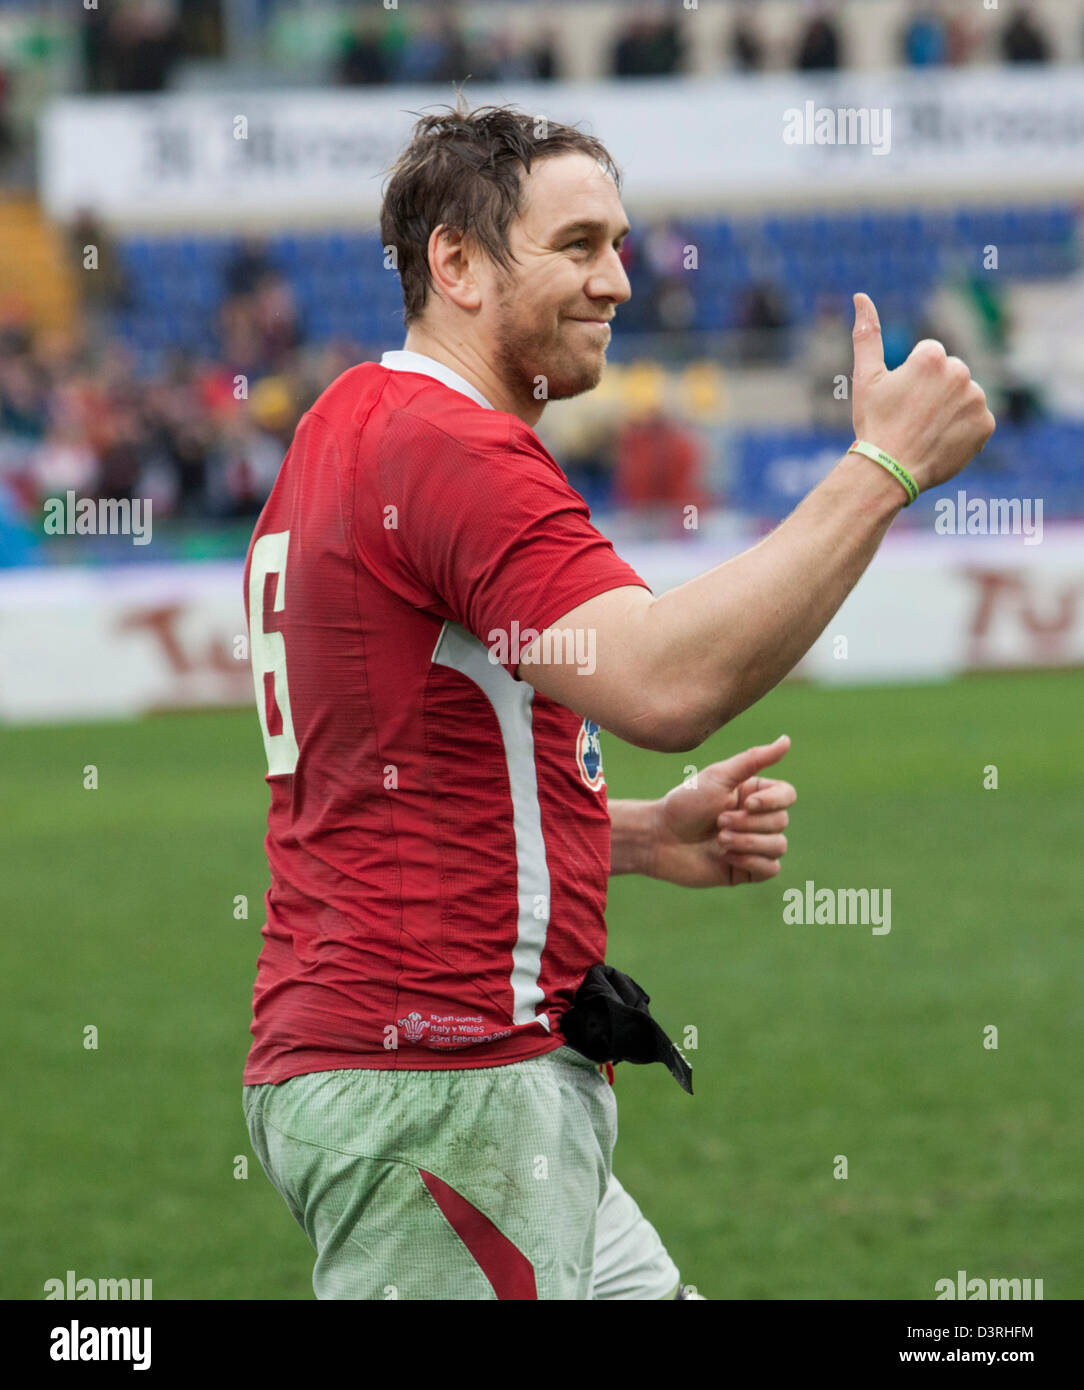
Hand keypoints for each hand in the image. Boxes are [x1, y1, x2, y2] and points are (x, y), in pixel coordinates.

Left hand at [652, 735, 795, 887]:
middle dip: (748, 823)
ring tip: (720, 840)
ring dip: (748, 842)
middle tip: (718, 822)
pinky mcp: (747, 869)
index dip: (772, 801)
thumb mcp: (719, 777)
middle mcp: (757, 818)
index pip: (788, 795)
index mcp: (754, 794)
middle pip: (781, 821)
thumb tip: (787, 739)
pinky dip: (751, 861)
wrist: (660, 838)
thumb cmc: (686, 803)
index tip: (745, 803)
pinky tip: (726, 857)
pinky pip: (771, 868)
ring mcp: (754, 844)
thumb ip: (754, 759)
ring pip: (778, 846)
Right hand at [851, 291, 995, 494]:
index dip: (910, 380)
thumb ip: (867, 333)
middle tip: (912, 418)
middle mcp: (960, 372)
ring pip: (963, 396)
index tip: (900, 401)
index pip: (928, 357)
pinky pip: (977, 420)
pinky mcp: (986, 424)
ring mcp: (976, 399)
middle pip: (949, 375)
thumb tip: (860, 295)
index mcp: (932, 357)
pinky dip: (963, 430)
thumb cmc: (874, 423)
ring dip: (949, 409)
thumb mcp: (865, 378)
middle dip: (933, 392)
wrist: (889, 471)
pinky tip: (941, 441)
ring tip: (926, 431)